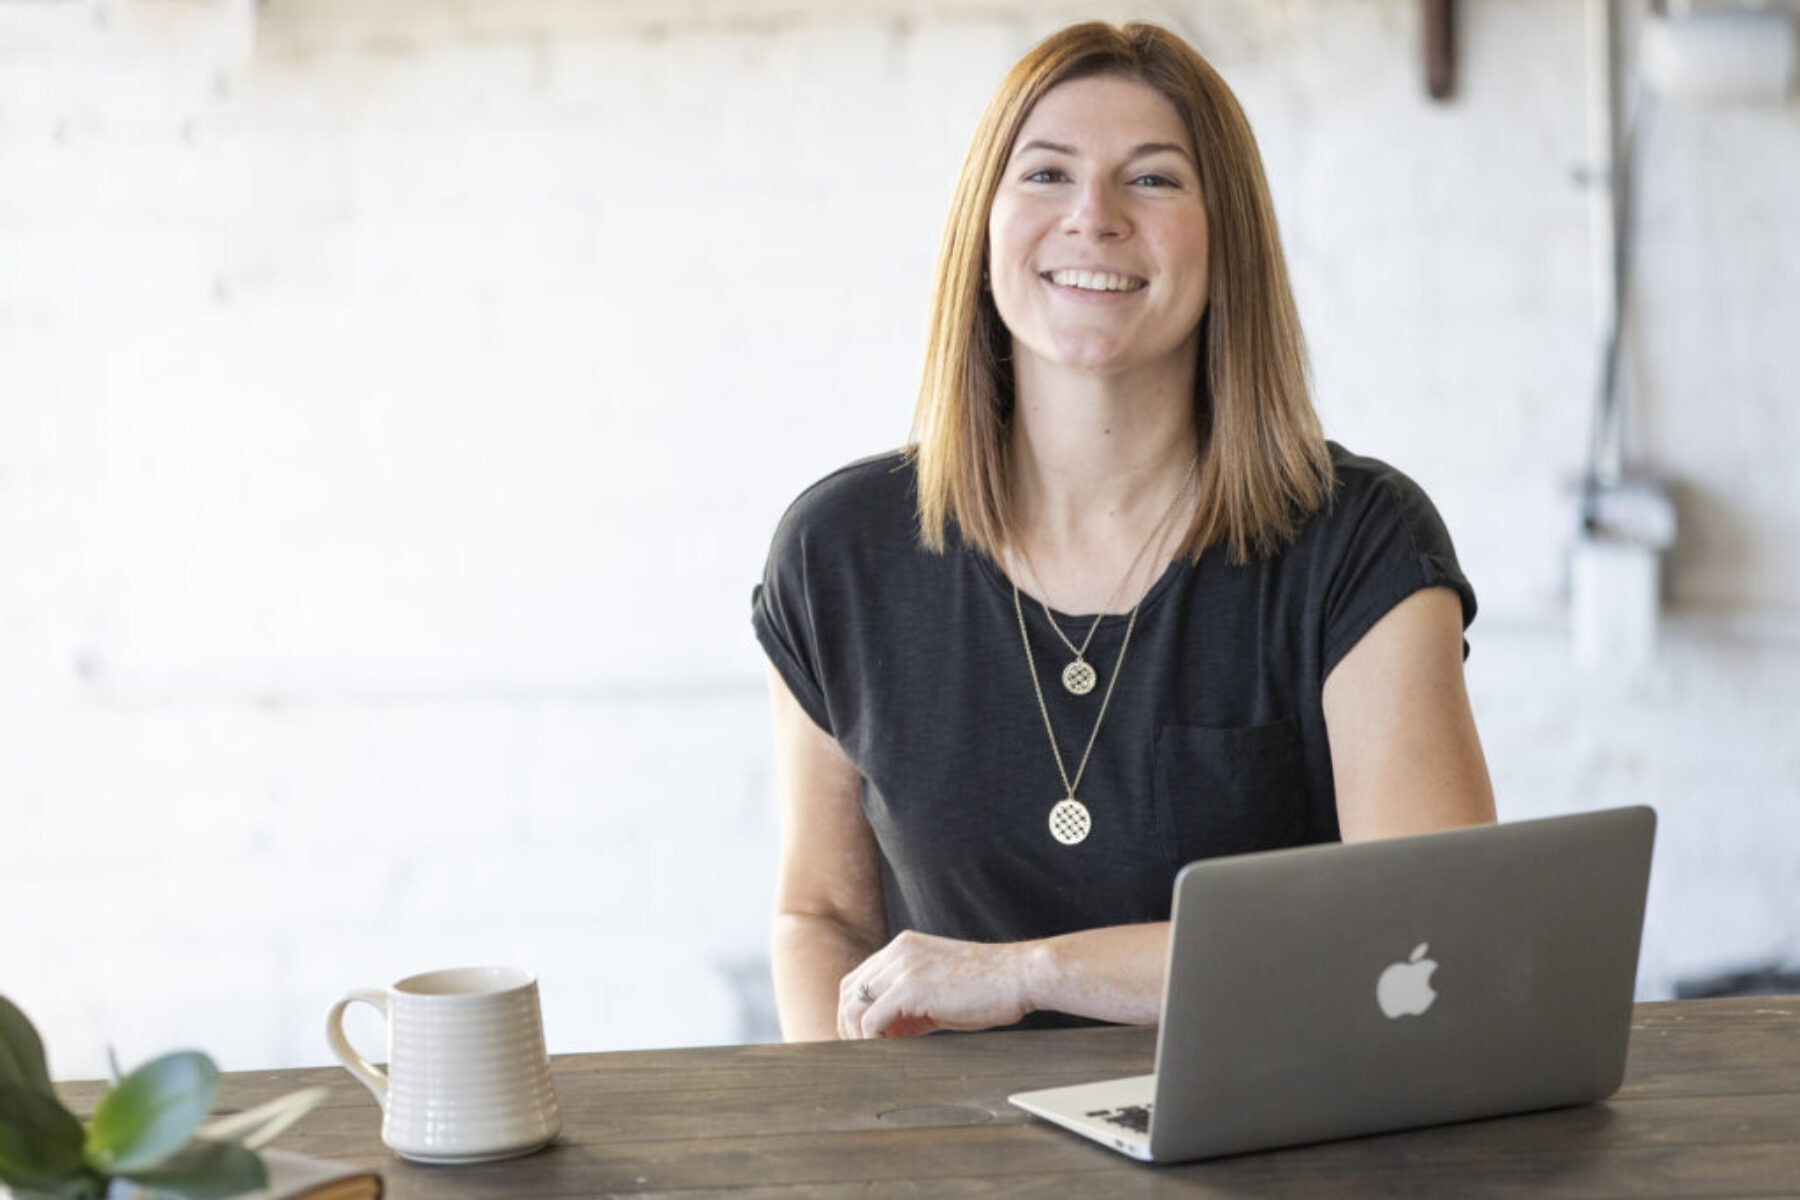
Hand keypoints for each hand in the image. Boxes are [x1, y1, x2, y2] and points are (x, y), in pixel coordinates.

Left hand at [838, 931, 1035, 1038]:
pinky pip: (871, 1019)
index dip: (855, 1010)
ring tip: (875, 1054)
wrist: (1020, 976)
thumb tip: (886, 1032)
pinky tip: (888, 1050)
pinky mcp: (910, 988)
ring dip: (857, 1034)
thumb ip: (910, 1004)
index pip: (860, 978)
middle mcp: (898, 952)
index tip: (863, 1037)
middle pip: (849, 990)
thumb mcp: (939, 990)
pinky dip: (872, 1039)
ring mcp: (902, 968)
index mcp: (904, 947)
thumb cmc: (989, 987)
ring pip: (854, 1005)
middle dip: (848, 1023)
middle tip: (860, 1050)